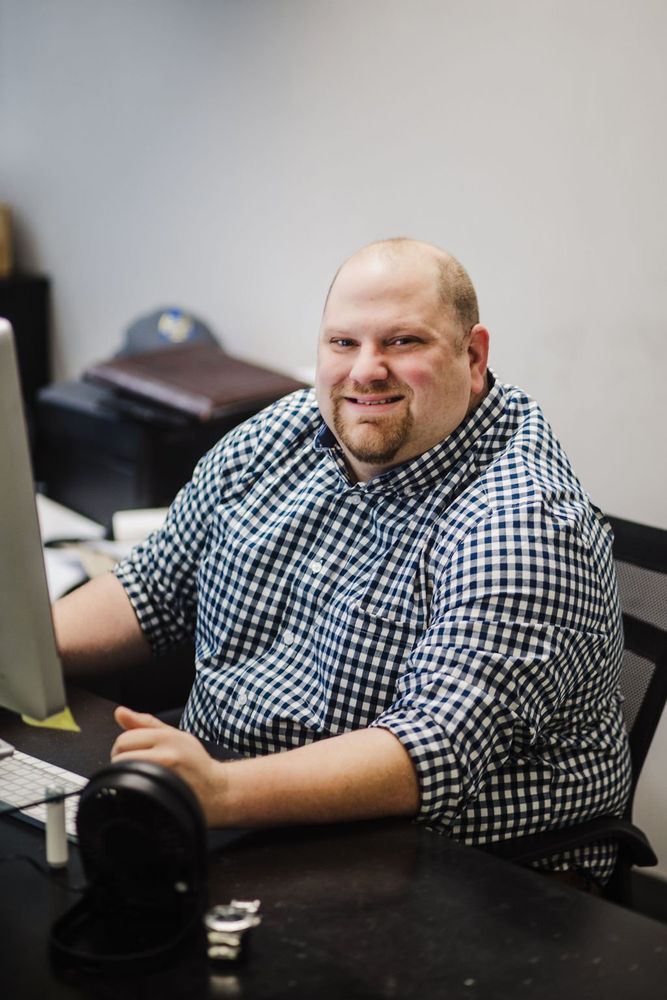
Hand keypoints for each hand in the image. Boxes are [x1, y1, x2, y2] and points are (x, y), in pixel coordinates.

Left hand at [111, 706, 224, 823]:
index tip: (133, 753)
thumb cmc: (195, 762)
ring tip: (142, 777)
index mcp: (166, 738)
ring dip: (126, 776)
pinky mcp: (162, 796)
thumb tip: (119, 711)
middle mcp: (166, 756)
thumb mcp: (174, 735)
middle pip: (120, 757)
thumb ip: (145, 723)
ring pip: (124, 774)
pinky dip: (133, 790)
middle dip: (122, 762)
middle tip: (137, 767)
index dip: (123, 748)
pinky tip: (145, 789)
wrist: (216, 789)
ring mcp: (164, 777)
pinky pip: (132, 791)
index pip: (124, 739)